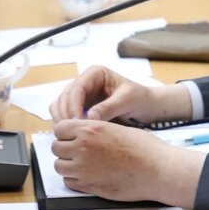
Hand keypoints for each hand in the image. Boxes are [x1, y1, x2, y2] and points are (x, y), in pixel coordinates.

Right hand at [49, 66, 191, 123]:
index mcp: (95, 74)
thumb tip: (89, 118)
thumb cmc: (140, 99)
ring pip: (60, 106)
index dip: (73, 105)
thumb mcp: (127, 100)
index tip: (77, 122)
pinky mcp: (80, 108)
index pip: (76, 88)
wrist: (148, 108)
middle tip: (72, 132)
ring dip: (62, 120)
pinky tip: (74, 135)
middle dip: (66, 114)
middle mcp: (85, 82)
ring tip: (72, 135)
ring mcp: (81, 96)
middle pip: (64, 97)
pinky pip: (65, 115)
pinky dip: (65, 124)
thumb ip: (108, 107)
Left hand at [50, 119, 204, 205]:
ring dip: (67, 164)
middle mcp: (82, 148)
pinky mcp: (89, 187)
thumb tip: (82, 132)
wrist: (156, 170)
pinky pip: (69, 182)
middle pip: (56, 148)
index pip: (60, 128)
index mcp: (90, 129)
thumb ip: (95, 129)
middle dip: (65, 148)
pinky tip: (87, 175)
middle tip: (77, 150)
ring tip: (82, 163)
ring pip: (59, 166)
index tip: (71, 135)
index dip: (65, 132)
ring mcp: (84, 169)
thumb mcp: (116, 127)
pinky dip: (74, 179)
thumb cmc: (143, 148)